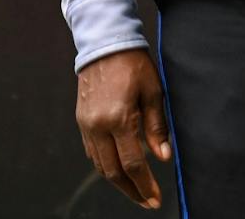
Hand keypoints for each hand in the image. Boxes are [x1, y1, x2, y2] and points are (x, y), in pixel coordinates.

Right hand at [75, 48, 171, 208]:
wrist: (103, 42)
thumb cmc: (132, 63)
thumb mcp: (153, 91)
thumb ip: (157, 126)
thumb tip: (163, 156)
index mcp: (119, 118)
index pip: (133, 163)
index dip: (145, 185)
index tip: (156, 199)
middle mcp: (98, 125)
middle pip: (113, 171)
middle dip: (131, 191)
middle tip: (147, 202)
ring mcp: (86, 124)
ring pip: (100, 165)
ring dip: (118, 182)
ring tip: (135, 191)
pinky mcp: (81, 120)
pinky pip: (92, 151)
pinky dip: (105, 165)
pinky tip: (118, 168)